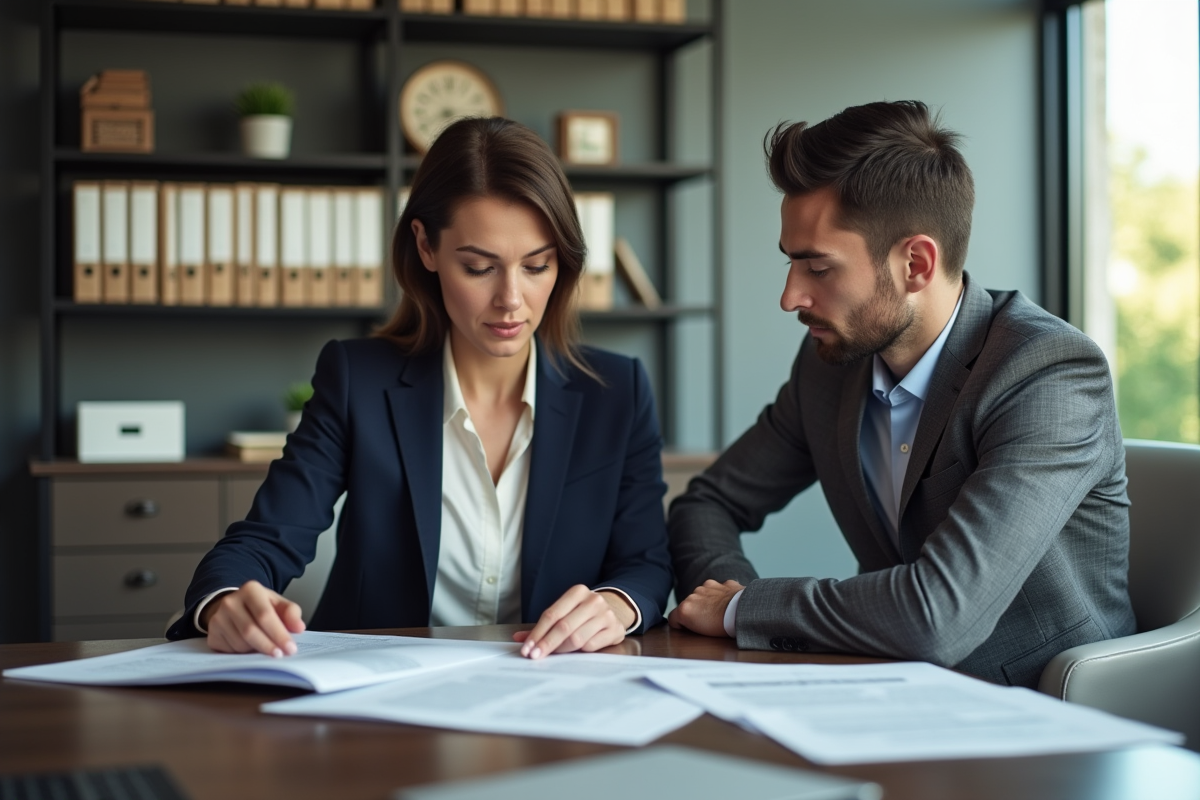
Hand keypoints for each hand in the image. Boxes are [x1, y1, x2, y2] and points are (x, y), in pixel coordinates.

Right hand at [202, 580, 305, 656]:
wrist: (235, 607)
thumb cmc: (260, 607)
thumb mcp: (278, 604)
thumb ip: (291, 613)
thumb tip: (299, 627)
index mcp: (250, 590)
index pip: (265, 615)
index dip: (278, 634)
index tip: (290, 648)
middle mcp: (230, 602)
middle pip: (250, 631)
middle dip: (268, 646)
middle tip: (280, 655)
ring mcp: (217, 618)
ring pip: (240, 643)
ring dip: (255, 650)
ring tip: (264, 647)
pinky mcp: (212, 634)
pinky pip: (229, 651)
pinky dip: (242, 654)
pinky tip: (249, 648)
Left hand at [512, 585, 634, 658]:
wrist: (615, 610)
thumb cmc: (583, 613)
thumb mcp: (564, 612)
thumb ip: (543, 625)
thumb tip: (519, 638)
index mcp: (577, 592)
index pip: (552, 614)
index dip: (537, 633)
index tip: (527, 648)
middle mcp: (593, 601)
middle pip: (563, 627)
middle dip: (546, 644)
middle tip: (535, 656)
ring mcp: (606, 615)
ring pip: (577, 639)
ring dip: (563, 649)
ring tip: (556, 653)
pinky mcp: (615, 630)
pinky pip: (591, 646)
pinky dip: (581, 651)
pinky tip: (579, 649)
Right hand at [668, 579, 743, 637]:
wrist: (744, 613)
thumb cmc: (723, 626)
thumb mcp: (699, 633)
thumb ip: (688, 623)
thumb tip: (683, 621)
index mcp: (685, 608)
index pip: (673, 617)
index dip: (681, 625)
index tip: (689, 629)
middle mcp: (694, 594)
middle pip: (689, 604)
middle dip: (696, 612)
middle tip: (708, 623)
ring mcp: (708, 587)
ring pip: (703, 595)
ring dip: (708, 603)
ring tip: (720, 614)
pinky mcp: (723, 583)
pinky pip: (719, 590)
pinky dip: (721, 596)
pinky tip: (729, 605)